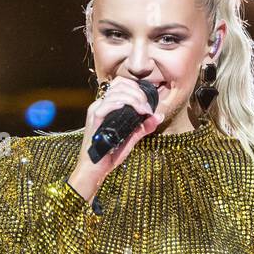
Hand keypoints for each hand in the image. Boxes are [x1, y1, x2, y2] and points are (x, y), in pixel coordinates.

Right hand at [69, 77, 165, 202]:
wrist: (95, 169)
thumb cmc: (109, 154)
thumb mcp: (130, 138)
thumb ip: (143, 127)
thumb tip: (159, 116)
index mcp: (107, 105)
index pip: (121, 84)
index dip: (137, 88)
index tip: (147, 105)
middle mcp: (100, 104)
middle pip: (120, 84)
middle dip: (138, 93)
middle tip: (147, 109)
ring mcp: (96, 110)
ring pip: (116, 92)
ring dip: (134, 99)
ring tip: (143, 111)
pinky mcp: (94, 119)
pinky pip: (107, 104)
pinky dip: (122, 103)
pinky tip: (130, 109)